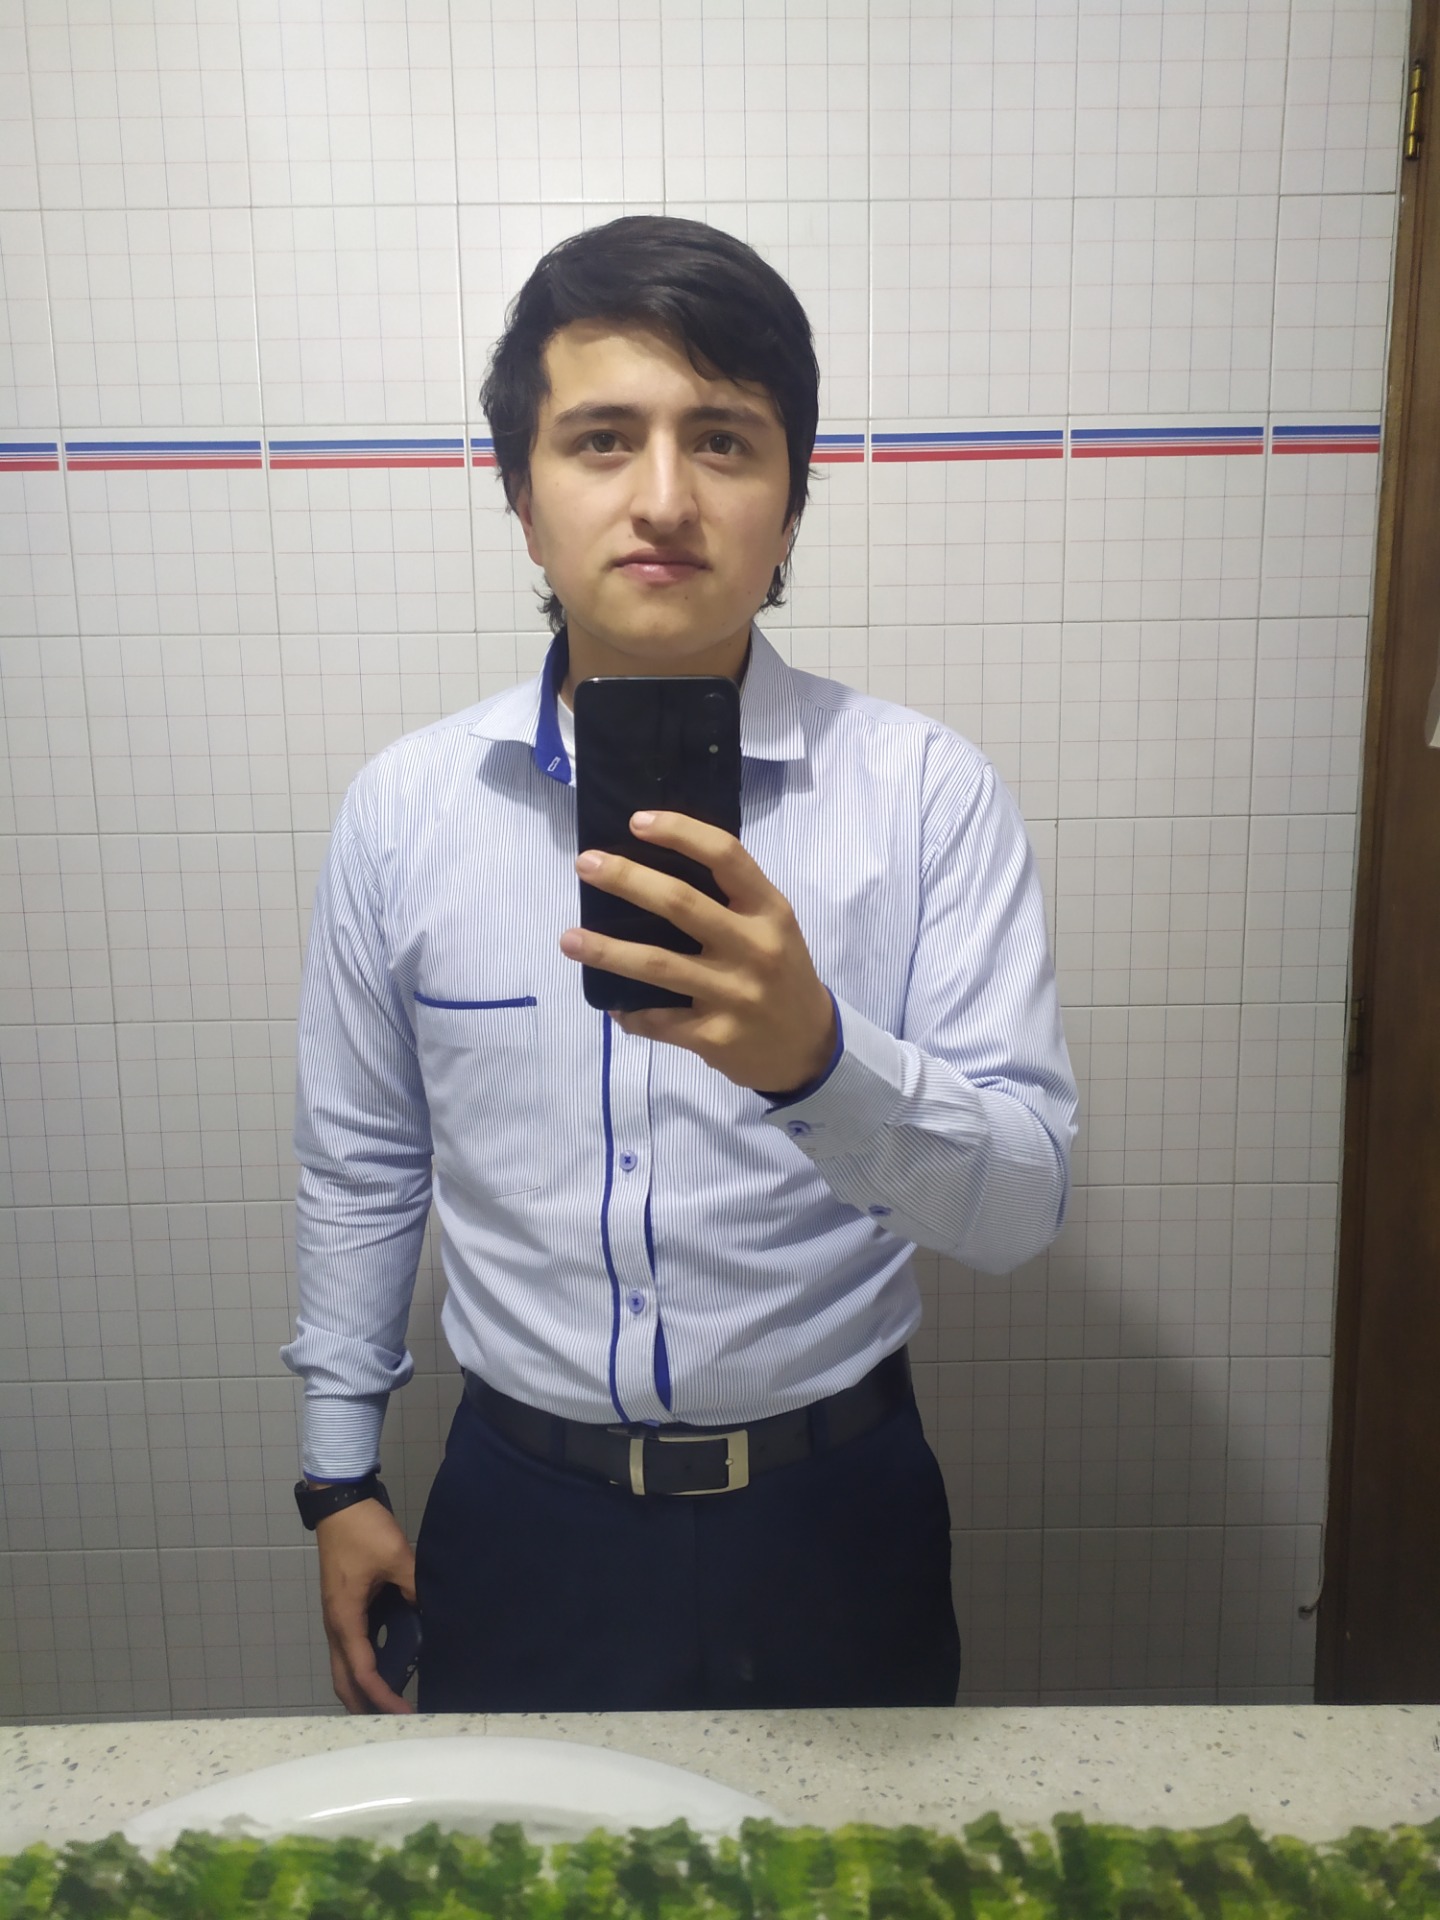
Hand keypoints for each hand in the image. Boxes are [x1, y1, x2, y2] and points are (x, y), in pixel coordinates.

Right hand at [313, 1497, 417, 1713]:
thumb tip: (433, 1612)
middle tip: (396, 1719)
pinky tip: (391, 1663)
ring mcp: (338, 1617)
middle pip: (344, 1680)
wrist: (340, 1503)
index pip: (363, 1672)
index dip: (383, 1698)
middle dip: (366, 1705)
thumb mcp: (396, 1558)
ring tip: (394, 1699)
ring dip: (363, 1687)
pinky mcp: (344, 1607)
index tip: (405, 1714)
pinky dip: (366, 1664)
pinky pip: (352, 1646)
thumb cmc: (363, 1531)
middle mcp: (336, 1625)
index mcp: (346, 1618)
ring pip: (345, 1666)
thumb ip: (415, 1587)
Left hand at [559, 811, 836, 1095]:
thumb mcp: (773, 928)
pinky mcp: (715, 1037)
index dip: (680, 832)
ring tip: (568, 939)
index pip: (726, 856)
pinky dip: (629, 1012)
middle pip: (680, 904)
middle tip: (585, 865)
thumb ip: (731, 901)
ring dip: (606, 950)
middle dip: (626, 879)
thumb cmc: (782, 975)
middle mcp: (754, 947)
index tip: (637, 821)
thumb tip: (653, 872)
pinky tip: (611, 1003)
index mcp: (769, 910)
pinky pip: (658, 1020)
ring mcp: (734, 994)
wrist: (810, 1049)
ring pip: (657, 965)